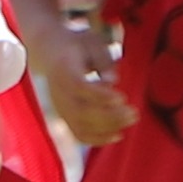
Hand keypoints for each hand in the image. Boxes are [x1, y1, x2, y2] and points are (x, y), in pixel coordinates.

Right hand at [37, 21, 131, 150]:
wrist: (49, 49)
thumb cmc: (77, 44)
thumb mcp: (92, 42)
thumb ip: (103, 60)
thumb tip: (112, 81)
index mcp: (63, 70)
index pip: (78, 87)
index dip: (100, 95)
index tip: (122, 97)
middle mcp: (57, 92)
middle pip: (80, 111)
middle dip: (109, 116)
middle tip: (134, 112)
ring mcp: (59, 106)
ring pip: (80, 125)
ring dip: (107, 128)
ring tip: (131, 120)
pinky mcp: (64, 115)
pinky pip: (77, 133)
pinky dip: (96, 139)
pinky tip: (117, 135)